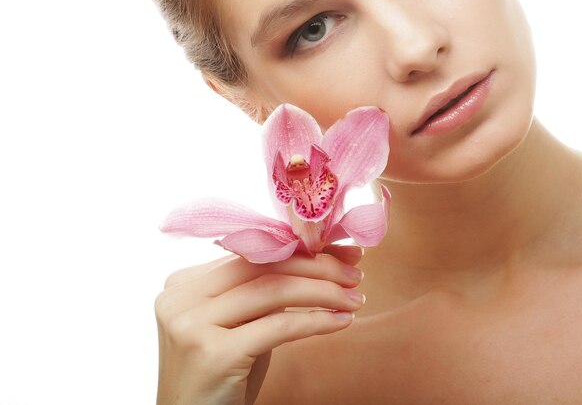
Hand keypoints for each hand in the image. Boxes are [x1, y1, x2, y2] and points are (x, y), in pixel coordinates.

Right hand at [155, 244, 364, 404]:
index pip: (252, 253)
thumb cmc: (223, 378)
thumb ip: (266, 290)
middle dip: (317, 265)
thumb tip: (324, 254)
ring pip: (273, 290)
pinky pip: (277, 326)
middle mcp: (180, 297)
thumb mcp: (243, 325)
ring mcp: (190, 324)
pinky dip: (316, 320)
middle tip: (355, 273)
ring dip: (323, 291)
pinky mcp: (211, 354)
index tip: (342, 251)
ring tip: (354, 298)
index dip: (301, 249)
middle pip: (263, 266)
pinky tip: (341, 322)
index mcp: (185, 282)